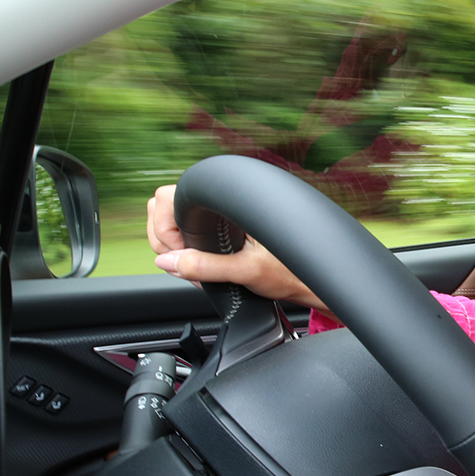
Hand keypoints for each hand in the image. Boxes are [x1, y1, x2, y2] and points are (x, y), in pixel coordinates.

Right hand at [146, 184, 331, 312]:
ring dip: (170, 242)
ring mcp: (217, 214)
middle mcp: (220, 201)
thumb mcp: (248, 271)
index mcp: (227, 200)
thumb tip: (170, 261)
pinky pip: (184, 228)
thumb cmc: (292, 270)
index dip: (165, 227)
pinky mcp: (219, 227)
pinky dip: (180, 246)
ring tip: (189, 265)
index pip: (168, 197)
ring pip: (169, 217)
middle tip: (181, 262)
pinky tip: (195, 264)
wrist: (312, 278)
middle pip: (163, 205)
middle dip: (163, 235)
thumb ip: (207, 266)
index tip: (177, 253)